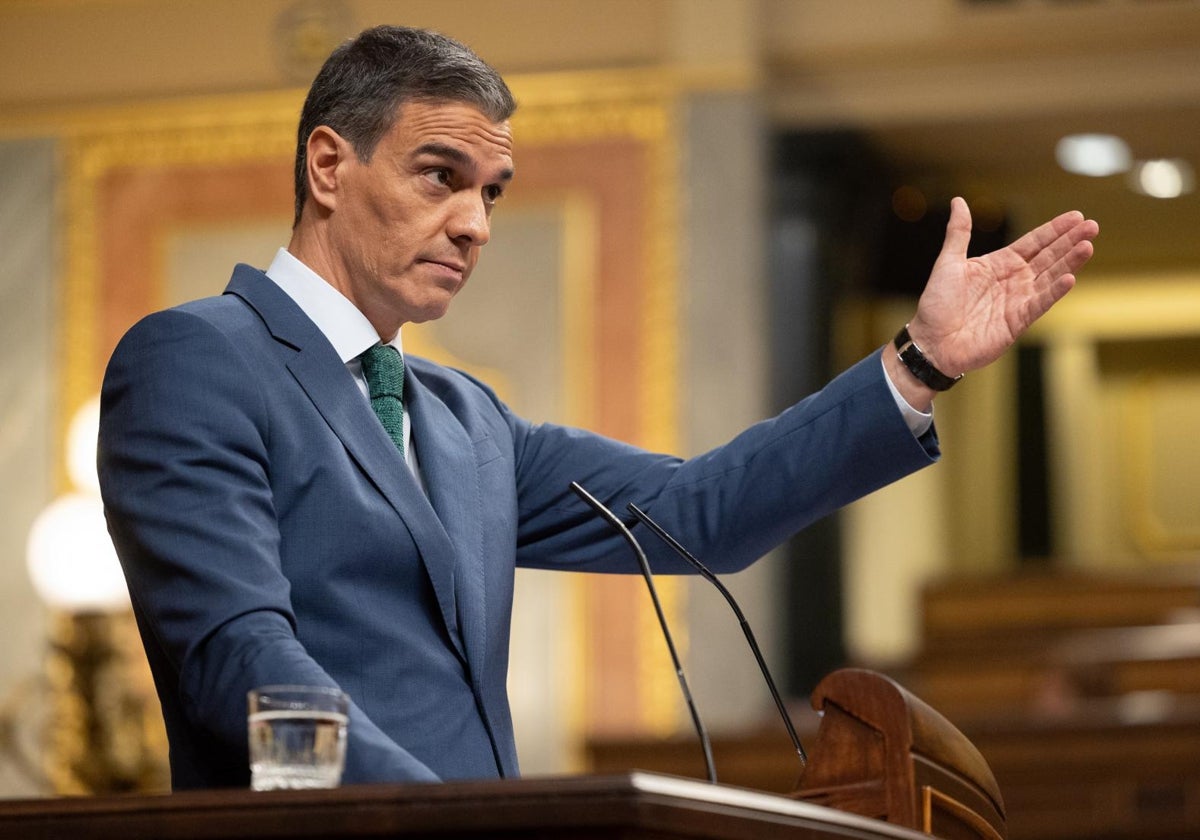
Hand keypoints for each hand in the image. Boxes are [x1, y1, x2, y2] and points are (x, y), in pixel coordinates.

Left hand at [905, 197, 1098, 377]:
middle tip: (1093, 226)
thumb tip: (959, 201)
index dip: (1054, 230)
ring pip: (1050, 277)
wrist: (930, 342)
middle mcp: (1013, 281)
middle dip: (1070, 241)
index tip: (1076, 216)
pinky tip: (1070, 278)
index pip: (1033, 243)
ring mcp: (1017, 301)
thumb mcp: (948, 262)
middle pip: (1048, 257)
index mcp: (998, 264)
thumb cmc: (936, 305)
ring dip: (1069, 262)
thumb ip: (959, 232)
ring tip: (1088, 246)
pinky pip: (1040, 303)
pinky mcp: (1018, 321)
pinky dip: (1054, 291)